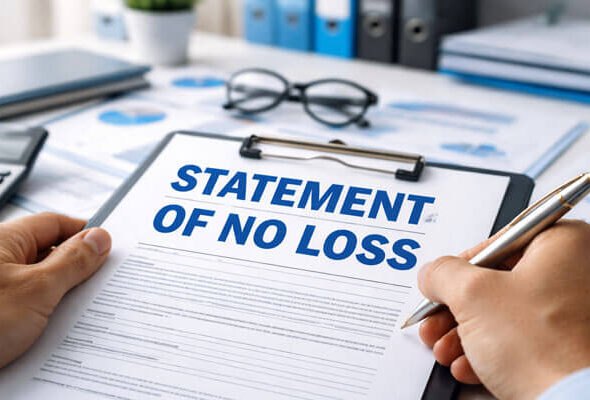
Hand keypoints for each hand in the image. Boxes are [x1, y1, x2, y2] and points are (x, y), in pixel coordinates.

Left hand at [0, 212, 109, 367]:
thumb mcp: (38, 290)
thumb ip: (72, 261)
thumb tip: (99, 238)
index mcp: (4, 239)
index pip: (55, 222)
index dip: (84, 231)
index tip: (109, 246)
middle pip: (49, 252)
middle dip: (77, 267)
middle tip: (100, 282)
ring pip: (40, 281)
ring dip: (61, 295)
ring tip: (79, 311)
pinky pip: (28, 304)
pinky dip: (45, 313)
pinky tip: (56, 329)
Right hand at [417, 220, 589, 399]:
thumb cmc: (544, 346)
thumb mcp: (472, 295)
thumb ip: (442, 274)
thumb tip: (432, 274)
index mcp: (564, 243)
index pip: (495, 244)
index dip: (460, 268)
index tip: (443, 284)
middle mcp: (576, 272)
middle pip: (496, 282)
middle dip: (457, 308)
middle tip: (438, 318)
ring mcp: (575, 312)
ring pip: (504, 314)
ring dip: (464, 333)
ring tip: (447, 348)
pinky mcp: (569, 345)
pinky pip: (521, 339)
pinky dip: (489, 350)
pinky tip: (470, 364)